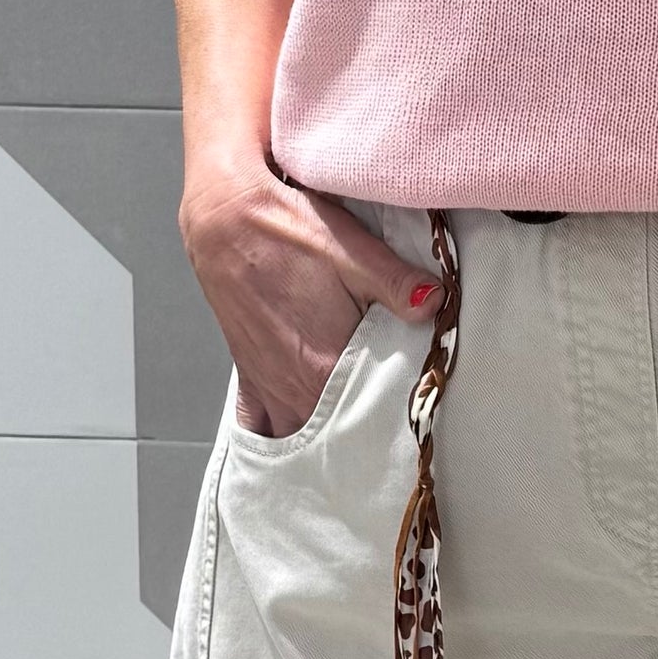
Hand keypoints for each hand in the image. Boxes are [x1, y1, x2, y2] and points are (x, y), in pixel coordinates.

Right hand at [179, 161, 439, 437]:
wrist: (222, 219)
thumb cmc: (284, 231)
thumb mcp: (351, 249)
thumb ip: (397, 283)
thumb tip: (434, 302)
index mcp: (324, 362)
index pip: (370, 414)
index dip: (394, 418)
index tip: (414, 418)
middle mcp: (293, 383)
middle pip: (336, 432)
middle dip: (363, 435)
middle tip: (387, 435)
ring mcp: (269, 382)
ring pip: (300, 434)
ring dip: (324, 438)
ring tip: (349, 439)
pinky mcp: (249, 373)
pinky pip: (259, 425)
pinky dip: (277, 435)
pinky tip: (294, 440)